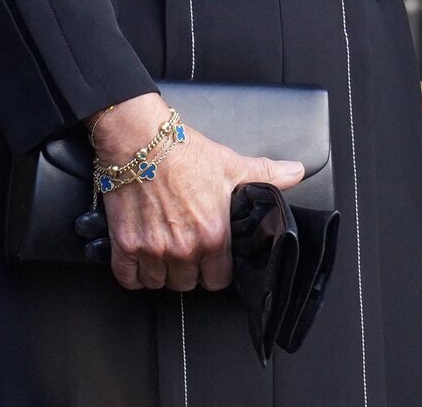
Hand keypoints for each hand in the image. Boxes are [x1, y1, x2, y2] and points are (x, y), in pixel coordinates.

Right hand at [91, 93, 304, 292]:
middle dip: (188, 269)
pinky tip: (140, 256)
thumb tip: (297, 172)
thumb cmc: (184, 151)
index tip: (210, 257)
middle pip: (187, 284)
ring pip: (159, 283)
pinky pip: (129, 279)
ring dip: (161, 271)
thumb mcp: (230, 163)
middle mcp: (184, 248)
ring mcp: (152, 250)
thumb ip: (265, 173)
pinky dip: (134, 272)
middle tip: (185, 247)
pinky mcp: (125, 245)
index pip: (219, 279)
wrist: (139, 139)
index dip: (215, 269)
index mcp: (213, 235)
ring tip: (163, 249)